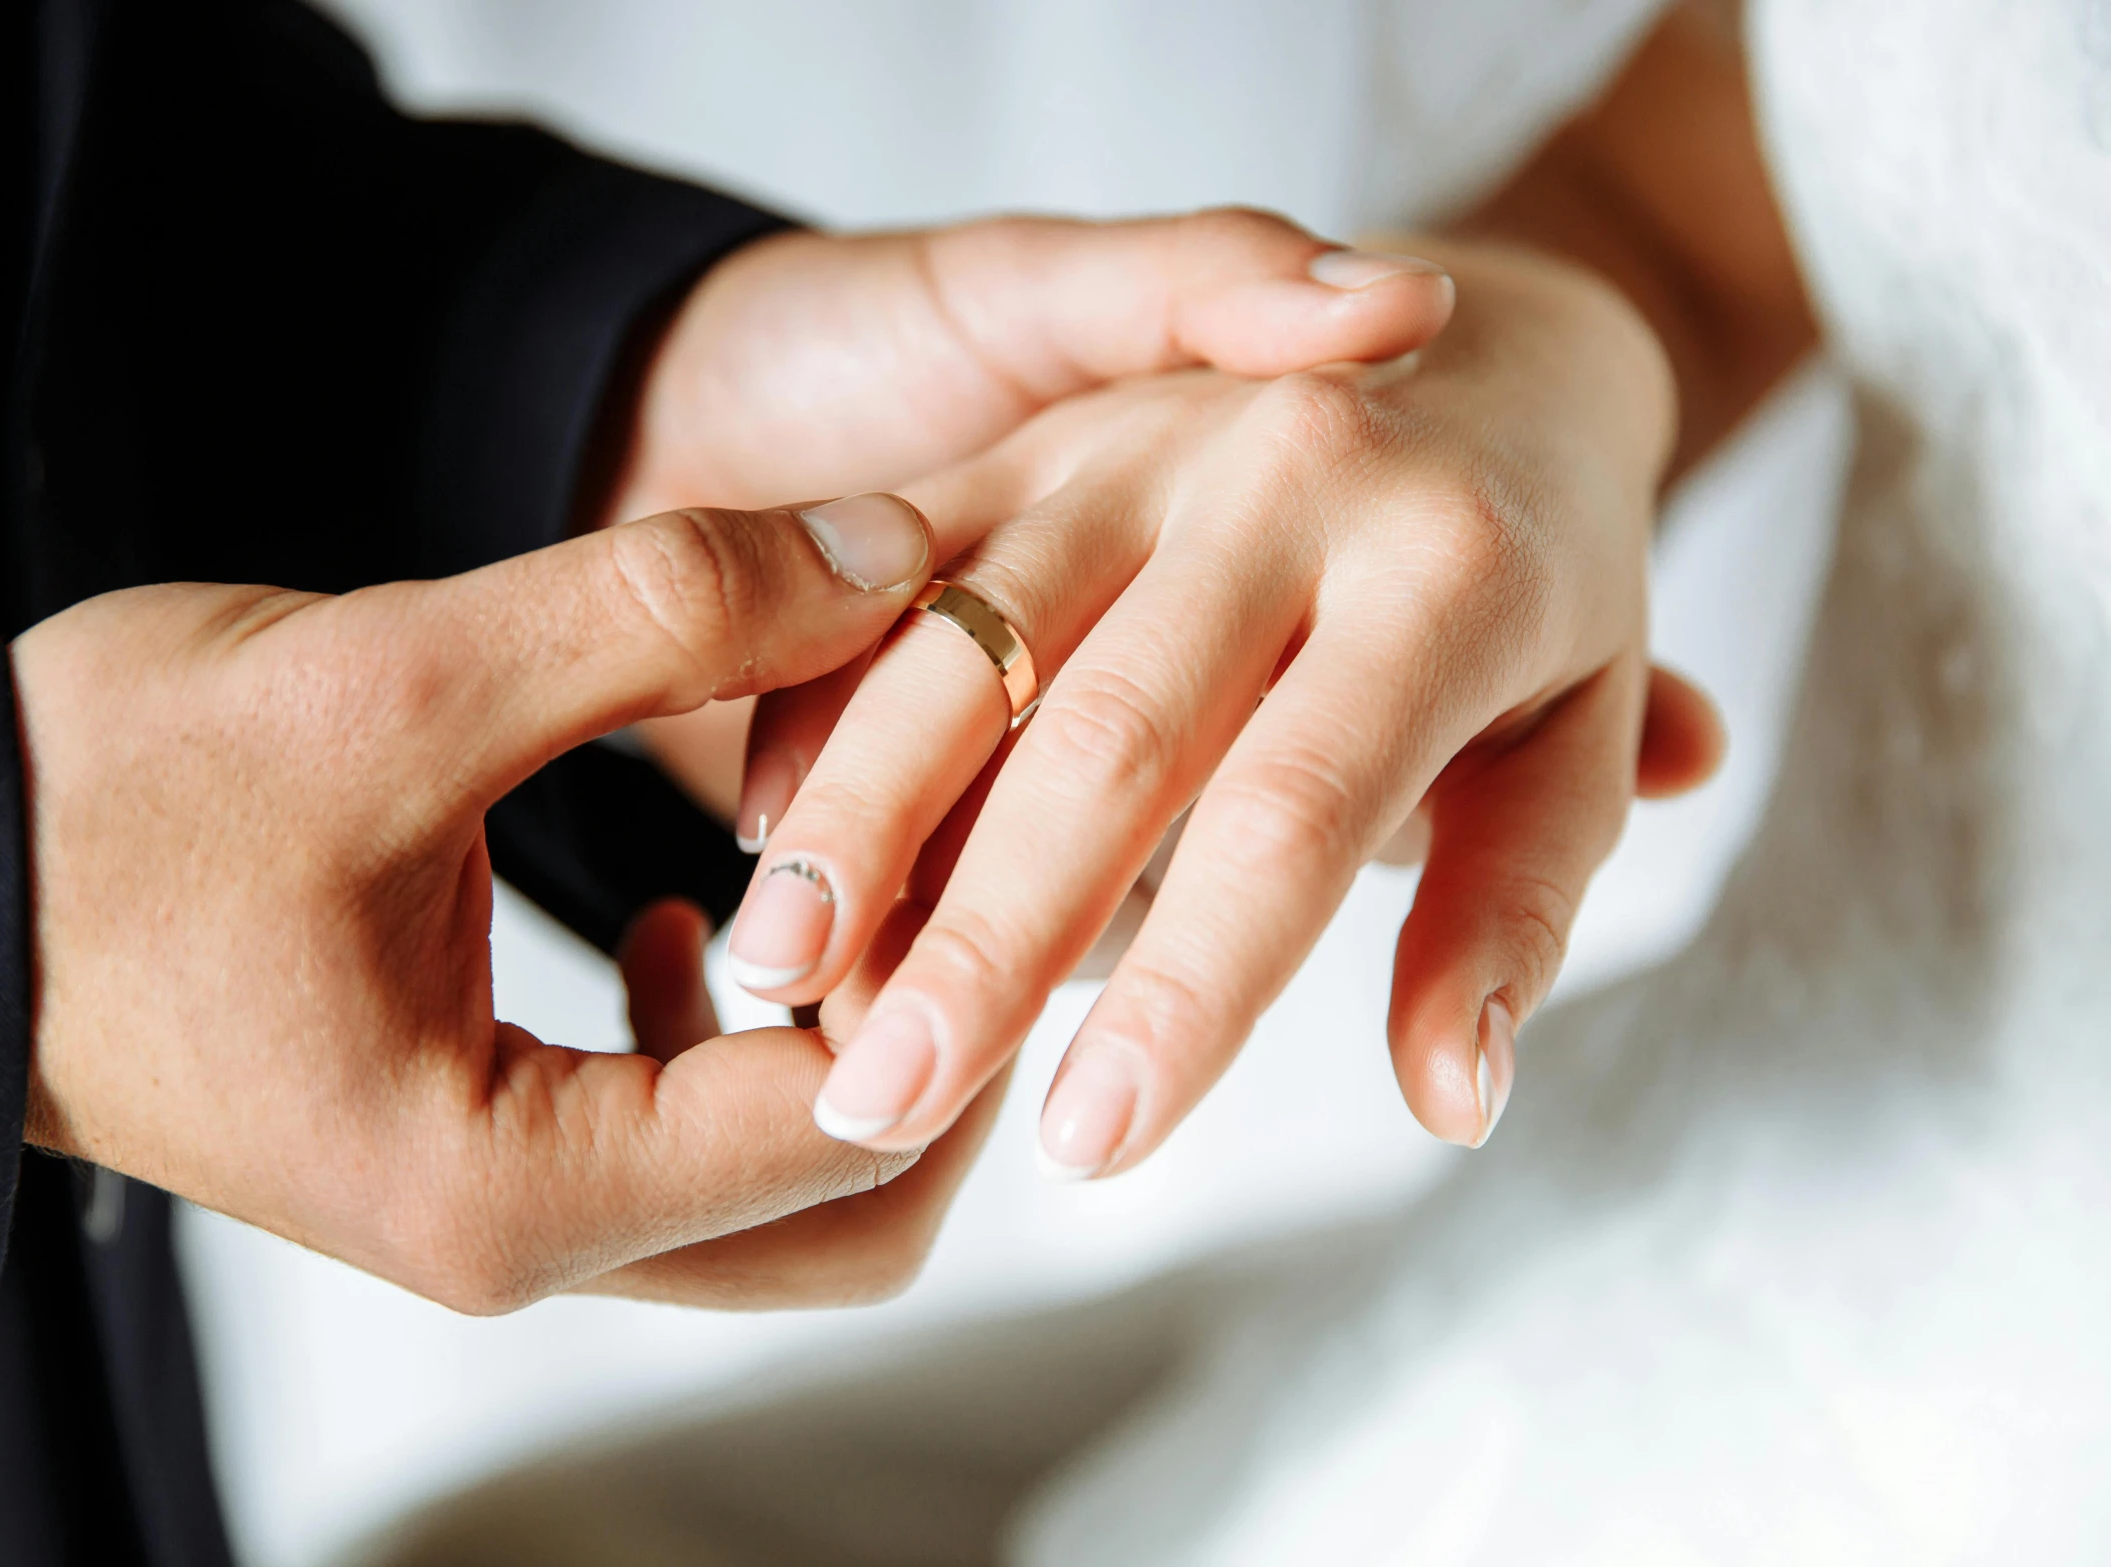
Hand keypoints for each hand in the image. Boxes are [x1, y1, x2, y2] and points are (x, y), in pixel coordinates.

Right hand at [15, 492, 951, 1311]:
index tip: (1003, 806)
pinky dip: (743, 1033)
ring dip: (844, 1031)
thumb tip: (899, 557)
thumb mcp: (394, 675)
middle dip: (936, 1039)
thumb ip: (658, 611)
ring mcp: (505, 1210)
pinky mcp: (482, 1151)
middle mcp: (523, 1239)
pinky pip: (679, 1139)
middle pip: (849, 1215)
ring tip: (849, 859)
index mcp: (511, 1183)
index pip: (851, 1124)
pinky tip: (707, 904)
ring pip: (776, 1191)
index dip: (959, 962)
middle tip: (971, 856)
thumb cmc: (102, 807)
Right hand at [722, 240, 1722, 1170]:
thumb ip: (1510, 913)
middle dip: (983, 937)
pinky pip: (909, 560)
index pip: (1295, 819)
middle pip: (1108, 738)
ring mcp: (1150, 438)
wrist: (1503, 342)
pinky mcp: (1049, 423)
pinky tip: (760, 831)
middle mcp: (1289, 480)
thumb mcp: (1574, 742)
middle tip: (876, 1104)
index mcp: (1447, 572)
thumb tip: (1452, 1103)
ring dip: (861, 816)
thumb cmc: (1544, 585)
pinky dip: (829, 691)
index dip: (1190, 994)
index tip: (1092, 1148)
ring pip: (973, 641)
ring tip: (778, 976)